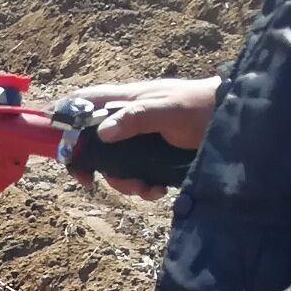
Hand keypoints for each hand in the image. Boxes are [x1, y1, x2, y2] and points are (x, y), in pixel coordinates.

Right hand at [60, 77, 218, 200]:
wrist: (233, 120)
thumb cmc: (200, 106)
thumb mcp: (167, 111)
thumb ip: (135, 118)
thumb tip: (102, 133)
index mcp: (124, 100)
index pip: (81, 104)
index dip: (62, 121)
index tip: (57, 147)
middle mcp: (126, 120)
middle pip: (91, 144)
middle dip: (94, 166)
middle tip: (92, 181)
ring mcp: (138, 140)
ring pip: (113, 165)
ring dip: (123, 182)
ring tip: (145, 187)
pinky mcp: (151, 157)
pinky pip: (134, 176)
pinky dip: (142, 187)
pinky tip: (157, 190)